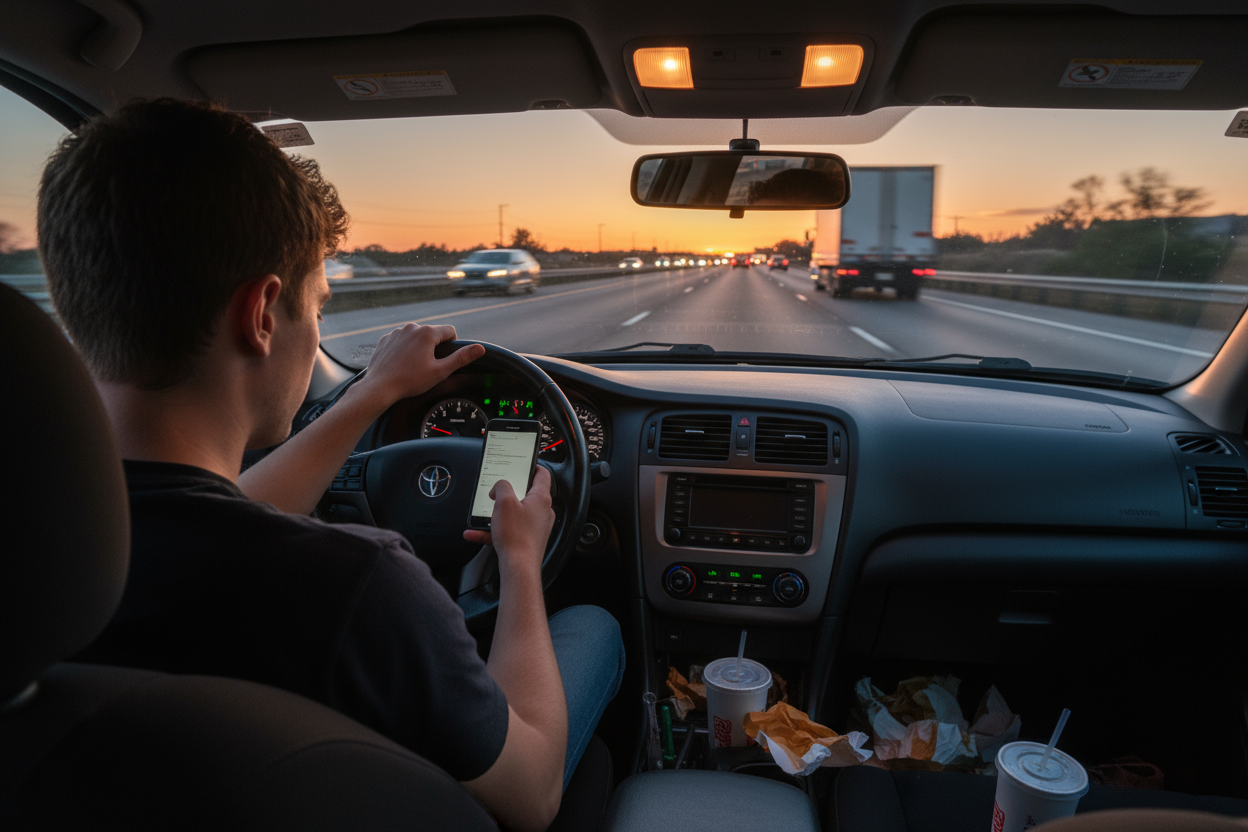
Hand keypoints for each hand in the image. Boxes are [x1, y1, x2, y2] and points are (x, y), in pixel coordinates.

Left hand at [354, 324, 484, 409]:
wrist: (380, 386)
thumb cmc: (410, 380)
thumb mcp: (440, 371)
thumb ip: (461, 358)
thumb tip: (480, 348)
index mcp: (427, 332)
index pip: (450, 331)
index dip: (451, 345)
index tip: (444, 359)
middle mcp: (411, 327)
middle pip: (432, 333)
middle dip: (433, 347)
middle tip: (428, 366)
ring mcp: (396, 332)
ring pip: (416, 336)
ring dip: (418, 347)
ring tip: (413, 366)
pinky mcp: (386, 339)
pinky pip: (401, 340)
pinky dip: (404, 349)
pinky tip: (401, 364)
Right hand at [463, 466, 554, 575]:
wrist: (519, 568)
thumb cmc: (516, 536)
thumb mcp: (504, 502)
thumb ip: (502, 487)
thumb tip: (500, 486)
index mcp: (540, 499)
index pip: (542, 475)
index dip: (532, 466)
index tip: (522, 463)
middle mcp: (542, 512)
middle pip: (526, 494)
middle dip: (509, 492)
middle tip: (497, 490)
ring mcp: (535, 527)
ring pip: (514, 514)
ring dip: (497, 513)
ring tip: (482, 514)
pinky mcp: (527, 540)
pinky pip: (508, 530)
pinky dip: (492, 530)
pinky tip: (475, 533)